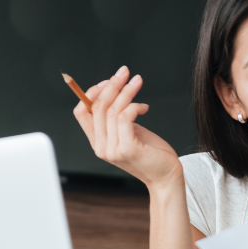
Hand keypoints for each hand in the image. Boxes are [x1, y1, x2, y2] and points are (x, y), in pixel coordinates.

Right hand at [73, 65, 180, 188]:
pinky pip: (125, 117)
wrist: (166, 176)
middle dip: (111, 85)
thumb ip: (117, 119)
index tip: (108, 81)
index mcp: (98, 142)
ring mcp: (113, 149)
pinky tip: (144, 107)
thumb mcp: (130, 132)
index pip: (81, 113)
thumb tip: (114, 92)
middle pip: (97, 107)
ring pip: (112, 109)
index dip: (91, 93)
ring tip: (137, 81)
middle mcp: (101, 147)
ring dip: (126, 91)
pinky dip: (134, 106)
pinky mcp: (128, 148)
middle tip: (124, 72)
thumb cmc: (151, 153)